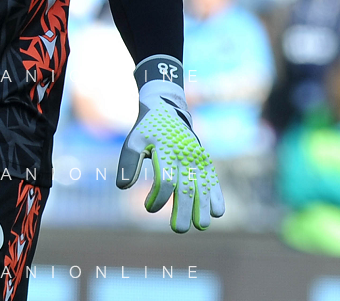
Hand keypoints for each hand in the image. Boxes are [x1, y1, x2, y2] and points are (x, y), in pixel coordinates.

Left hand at [116, 56, 224, 232]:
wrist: (167, 110)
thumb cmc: (147, 130)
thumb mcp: (134, 141)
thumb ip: (128, 162)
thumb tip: (122, 186)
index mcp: (166, 149)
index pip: (166, 178)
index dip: (158, 197)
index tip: (148, 208)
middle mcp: (185, 154)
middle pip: (186, 186)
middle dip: (184, 209)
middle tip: (179, 229)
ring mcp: (197, 158)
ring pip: (202, 186)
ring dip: (202, 207)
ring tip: (201, 226)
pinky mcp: (204, 161)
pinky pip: (212, 180)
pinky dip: (216, 195)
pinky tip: (217, 212)